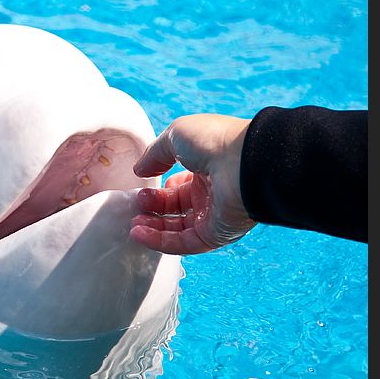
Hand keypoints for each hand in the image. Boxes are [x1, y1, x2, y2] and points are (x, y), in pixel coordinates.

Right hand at [130, 114, 255, 254]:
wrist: (245, 162)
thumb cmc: (215, 141)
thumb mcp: (176, 135)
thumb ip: (154, 153)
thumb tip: (140, 170)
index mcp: (206, 169)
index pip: (178, 186)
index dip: (159, 188)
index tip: (143, 184)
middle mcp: (211, 194)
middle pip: (175, 209)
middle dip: (153, 208)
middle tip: (137, 203)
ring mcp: (214, 216)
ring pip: (177, 229)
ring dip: (153, 228)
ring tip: (134, 223)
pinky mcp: (215, 235)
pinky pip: (183, 243)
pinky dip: (159, 241)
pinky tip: (139, 234)